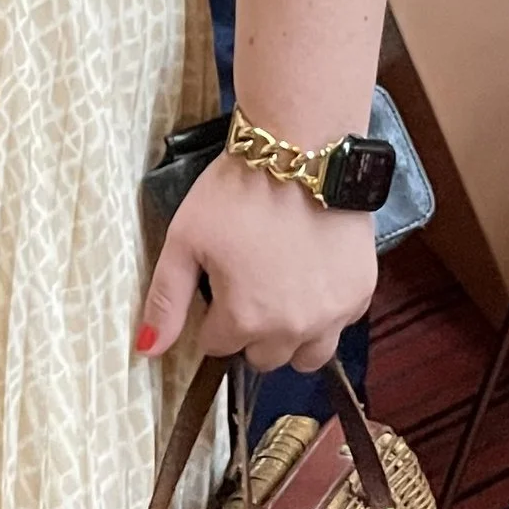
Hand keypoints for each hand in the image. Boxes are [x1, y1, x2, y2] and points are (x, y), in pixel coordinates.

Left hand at [136, 150, 377, 375]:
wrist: (301, 152)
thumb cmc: (237, 192)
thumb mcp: (184, 240)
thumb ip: (166, 301)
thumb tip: (147, 350)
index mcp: (244, 319)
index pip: (218, 346)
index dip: (212, 317)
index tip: (217, 284)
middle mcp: (292, 327)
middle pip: (263, 356)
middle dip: (250, 331)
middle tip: (248, 284)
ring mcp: (332, 313)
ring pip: (308, 355)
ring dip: (292, 337)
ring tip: (282, 294)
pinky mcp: (360, 292)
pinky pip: (341, 325)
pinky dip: (327, 313)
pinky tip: (313, 277)